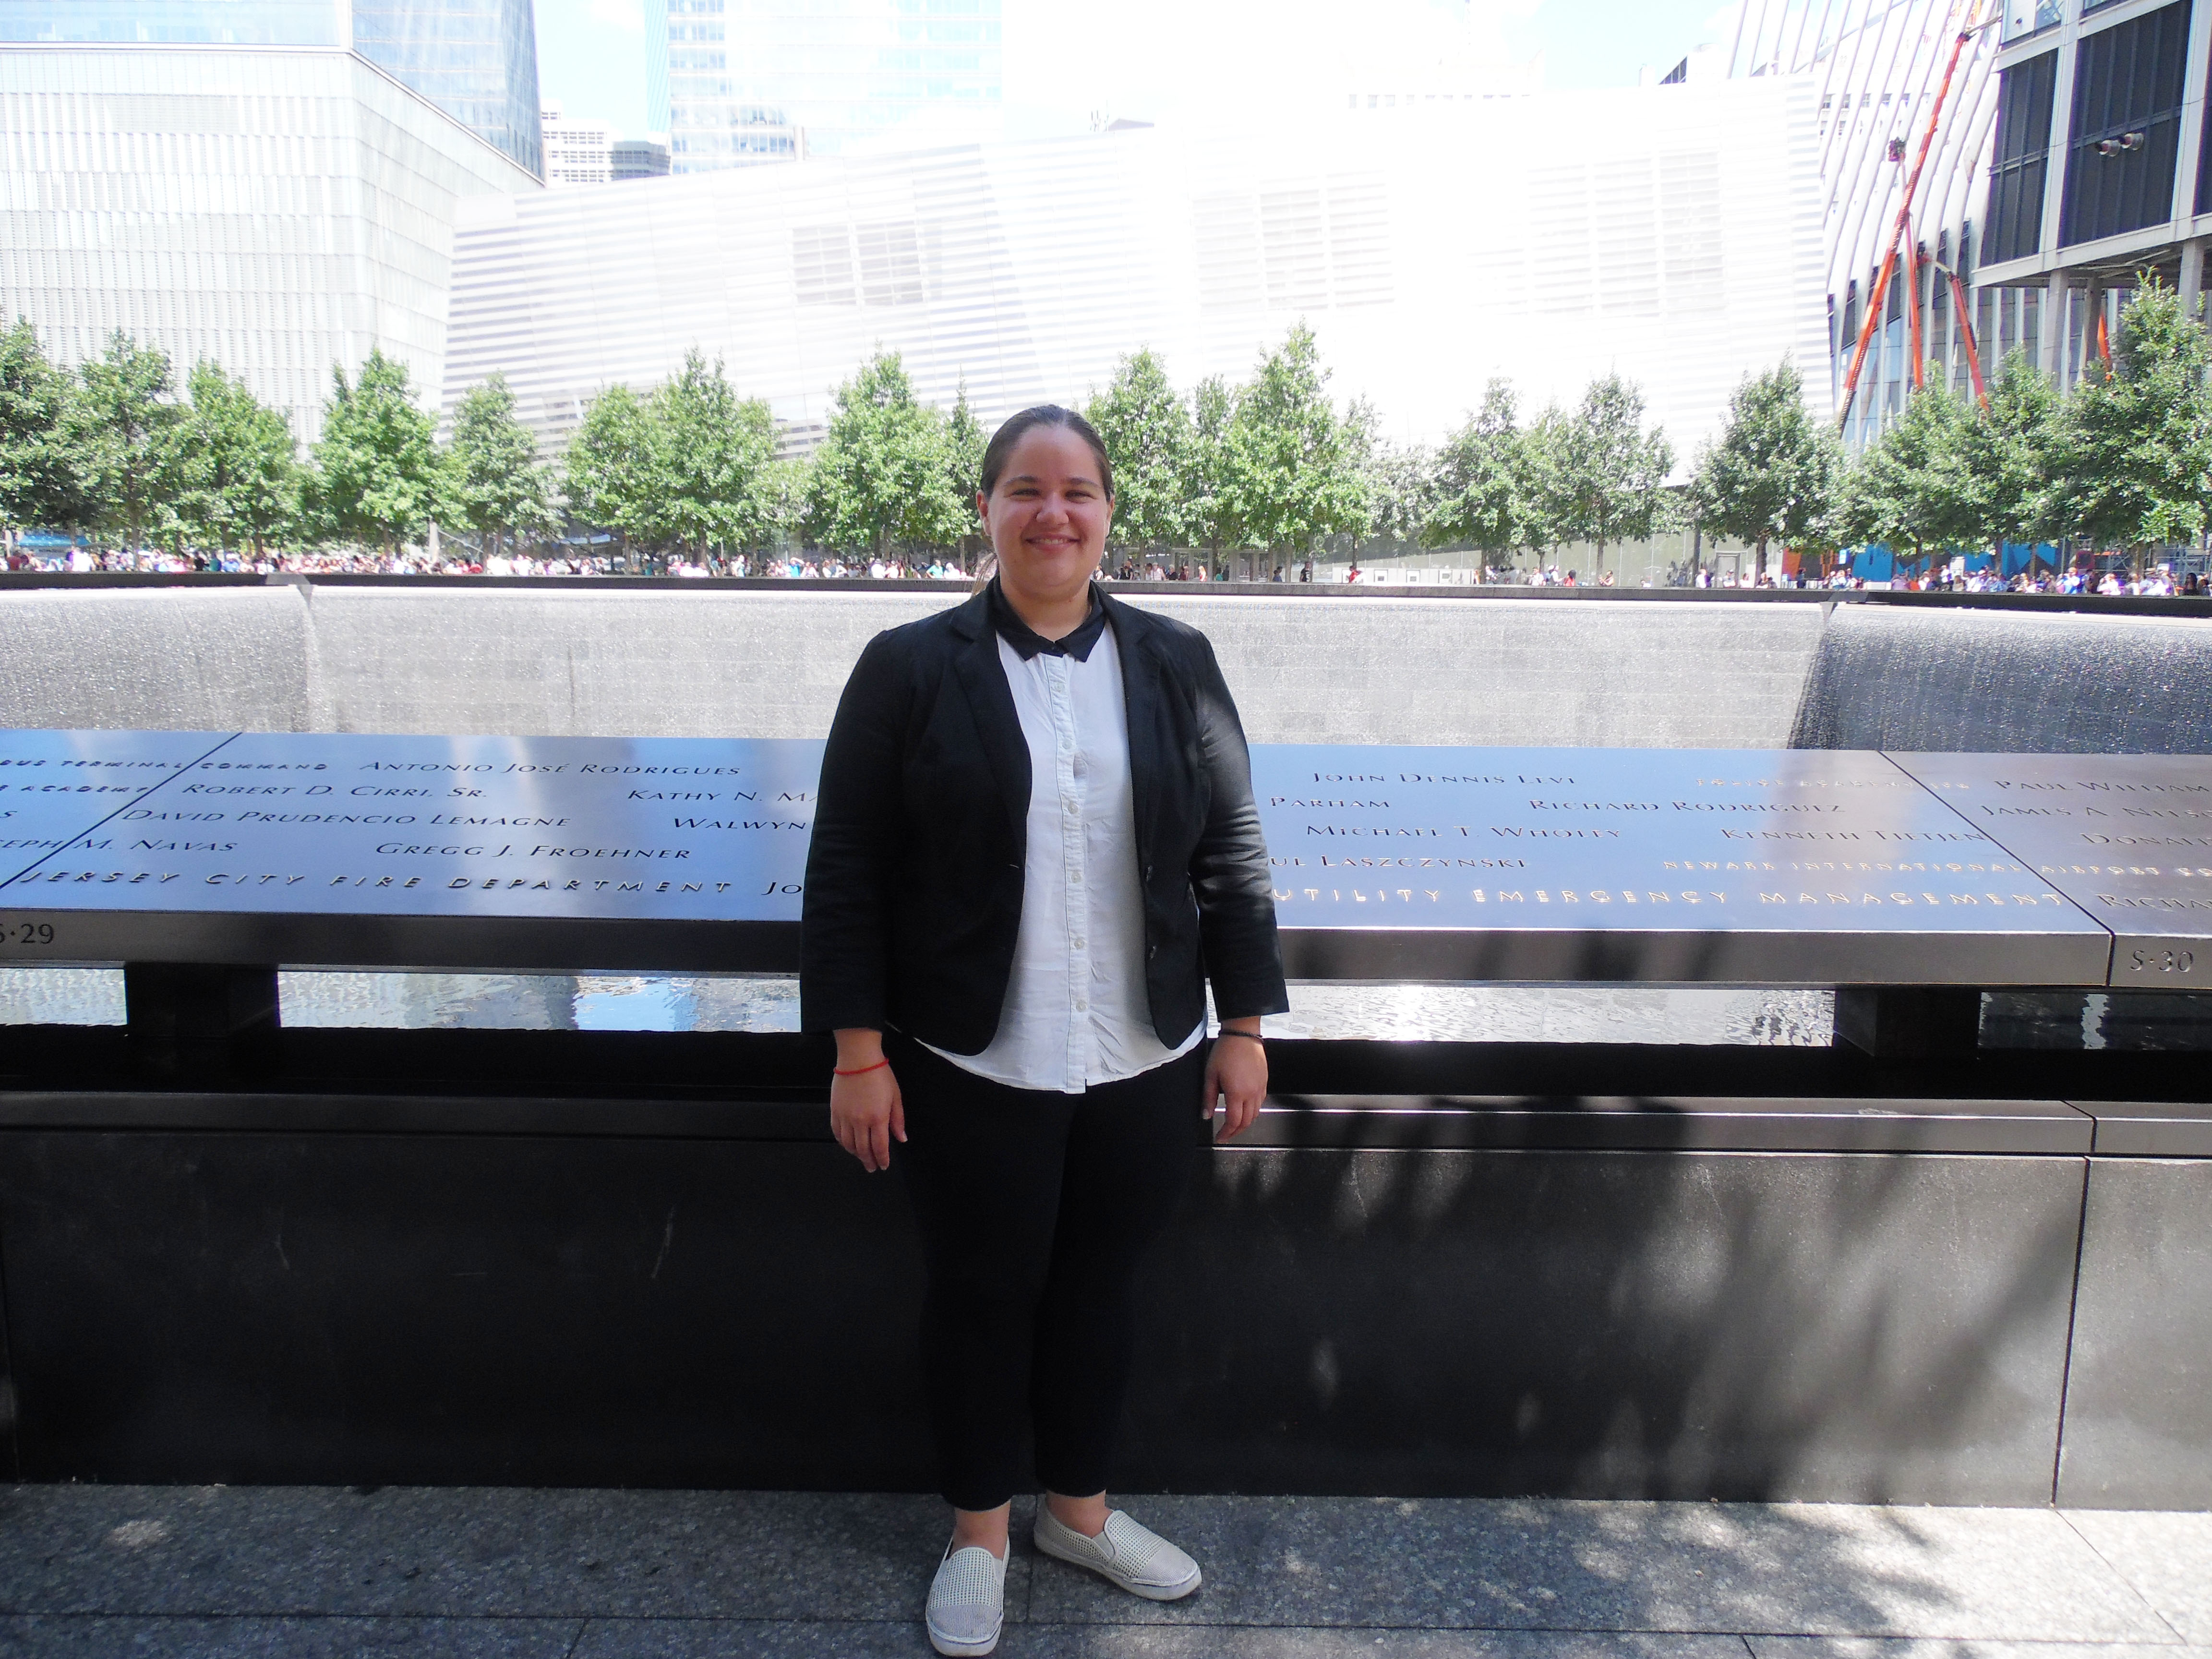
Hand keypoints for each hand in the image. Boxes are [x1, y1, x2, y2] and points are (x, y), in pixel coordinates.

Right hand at [830, 1028, 904, 1171]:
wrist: (858, 1058)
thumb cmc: (879, 1074)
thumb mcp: (896, 1096)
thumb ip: (898, 1120)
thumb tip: (901, 1138)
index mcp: (878, 1117)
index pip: (879, 1146)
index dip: (882, 1159)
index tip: (883, 1165)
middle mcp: (860, 1121)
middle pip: (863, 1149)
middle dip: (869, 1161)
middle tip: (872, 1167)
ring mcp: (845, 1117)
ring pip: (849, 1144)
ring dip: (856, 1154)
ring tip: (861, 1157)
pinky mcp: (835, 1111)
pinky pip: (837, 1133)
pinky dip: (843, 1142)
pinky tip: (848, 1145)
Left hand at [1202, 1022, 1266, 1141]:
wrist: (1242, 1034)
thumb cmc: (1226, 1051)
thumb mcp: (1210, 1074)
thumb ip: (1208, 1097)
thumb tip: (1206, 1115)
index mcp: (1237, 1093)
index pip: (1233, 1121)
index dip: (1226, 1133)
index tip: (1220, 1137)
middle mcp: (1252, 1093)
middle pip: (1247, 1122)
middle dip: (1236, 1131)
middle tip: (1226, 1134)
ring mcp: (1260, 1088)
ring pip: (1256, 1114)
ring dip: (1245, 1122)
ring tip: (1235, 1124)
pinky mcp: (1265, 1081)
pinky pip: (1260, 1102)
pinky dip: (1253, 1111)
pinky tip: (1245, 1108)